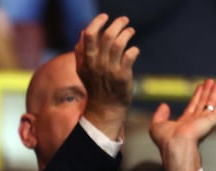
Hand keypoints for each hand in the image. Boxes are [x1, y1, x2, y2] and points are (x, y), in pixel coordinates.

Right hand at [76, 14, 138, 132]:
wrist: (105, 108)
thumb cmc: (95, 86)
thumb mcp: (83, 70)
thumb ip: (81, 52)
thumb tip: (82, 32)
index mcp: (87, 61)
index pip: (89, 35)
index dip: (97, 22)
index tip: (104, 17)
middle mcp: (98, 64)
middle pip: (107, 36)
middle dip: (117, 24)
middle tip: (124, 20)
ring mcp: (110, 70)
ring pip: (119, 44)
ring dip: (127, 33)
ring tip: (130, 31)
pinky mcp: (123, 77)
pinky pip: (130, 56)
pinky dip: (134, 50)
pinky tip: (134, 50)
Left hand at [149, 79, 215, 170]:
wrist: (176, 144)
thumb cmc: (165, 139)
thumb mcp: (156, 125)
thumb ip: (160, 115)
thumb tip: (164, 105)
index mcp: (184, 123)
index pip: (192, 107)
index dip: (196, 96)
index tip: (200, 87)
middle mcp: (195, 122)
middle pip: (202, 103)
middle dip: (206, 92)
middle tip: (210, 81)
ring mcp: (203, 122)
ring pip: (209, 104)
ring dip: (213, 93)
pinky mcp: (210, 121)